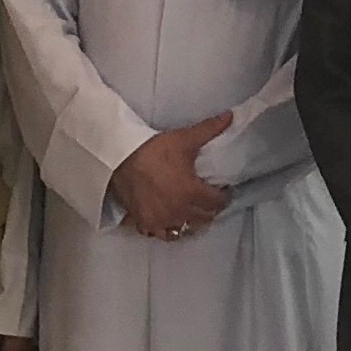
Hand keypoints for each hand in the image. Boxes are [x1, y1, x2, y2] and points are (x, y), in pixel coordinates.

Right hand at [113, 112, 233, 240]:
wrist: (119, 158)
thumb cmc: (154, 149)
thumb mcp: (184, 139)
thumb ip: (210, 130)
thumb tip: (230, 116)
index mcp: (192, 193)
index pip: (217, 203)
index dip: (223, 197)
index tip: (222, 191)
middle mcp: (179, 211)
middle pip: (204, 218)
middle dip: (209, 209)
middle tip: (208, 199)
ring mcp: (161, 220)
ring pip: (184, 230)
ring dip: (191, 222)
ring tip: (190, 211)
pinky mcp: (144, 223)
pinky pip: (160, 234)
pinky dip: (167, 229)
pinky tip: (167, 220)